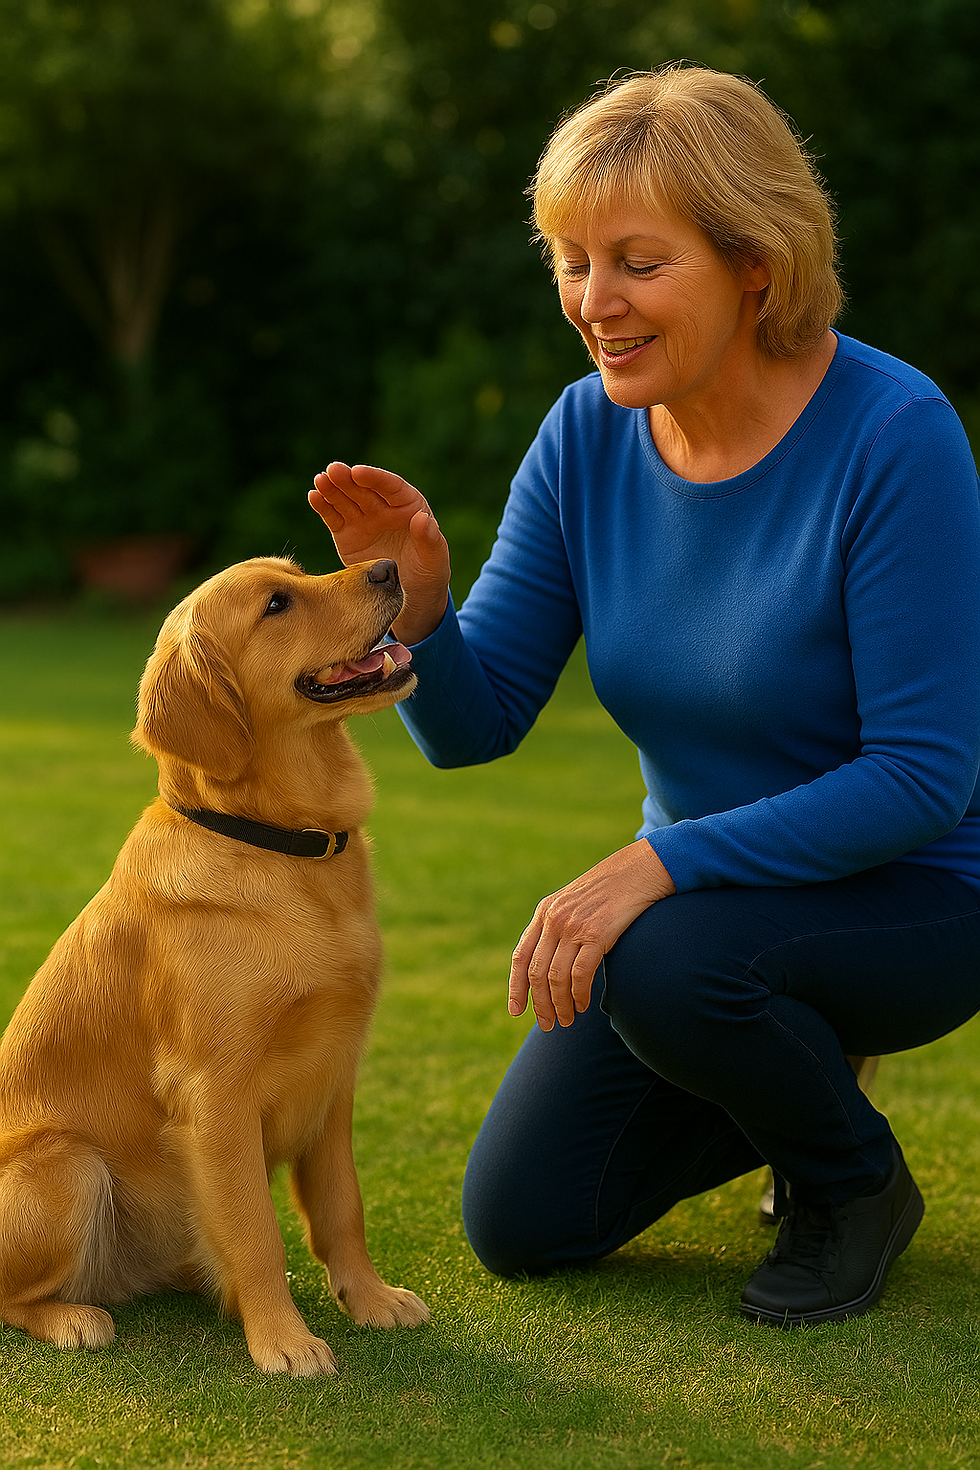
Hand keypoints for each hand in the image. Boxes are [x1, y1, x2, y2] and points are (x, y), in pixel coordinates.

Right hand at [309, 462, 450, 644]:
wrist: (408, 596)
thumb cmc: (428, 574)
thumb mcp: (435, 560)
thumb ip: (430, 539)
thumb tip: (423, 519)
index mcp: (408, 506)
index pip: (391, 487)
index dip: (374, 478)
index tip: (358, 472)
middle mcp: (383, 508)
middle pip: (364, 489)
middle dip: (348, 479)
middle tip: (333, 471)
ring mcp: (363, 519)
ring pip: (346, 499)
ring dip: (332, 488)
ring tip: (320, 480)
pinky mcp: (346, 533)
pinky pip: (333, 517)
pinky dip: (323, 506)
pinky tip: (314, 496)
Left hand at [509, 841, 675, 1030]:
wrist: (638, 871)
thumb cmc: (610, 891)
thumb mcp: (574, 903)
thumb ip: (558, 927)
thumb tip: (551, 963)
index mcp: (544, 912)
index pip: (520, 957)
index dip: (516, 987)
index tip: (516, 1010)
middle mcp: (554, 920)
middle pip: (536, 972)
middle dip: (539, 1004)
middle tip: (548, 1024)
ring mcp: (574, 927)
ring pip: (556, 978)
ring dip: (560, 1005)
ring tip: (568, 1019)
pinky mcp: (597, 934)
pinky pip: (580, 974)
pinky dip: (579, 995)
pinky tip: (584, 1004)